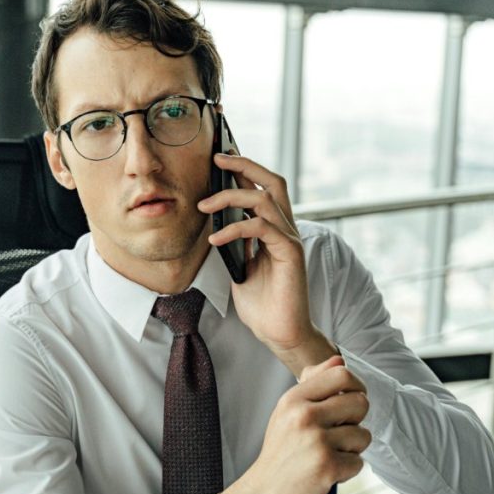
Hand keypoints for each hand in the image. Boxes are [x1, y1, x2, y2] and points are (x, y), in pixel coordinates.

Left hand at [198, 153, 336, 375]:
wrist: (281, 334)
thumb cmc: (263, 305)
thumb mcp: (240, 268)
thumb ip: (234, 246)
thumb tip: (215, 226)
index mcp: (276, 230)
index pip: (263, 189)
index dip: (244, 170)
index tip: (218, 161)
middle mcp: (286, 229)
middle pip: (273, 182)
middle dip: (245, 166)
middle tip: (217, 159)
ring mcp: (290, 240)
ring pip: (264, 200)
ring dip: (230, 198)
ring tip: (204, 206)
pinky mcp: (290, 254)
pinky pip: (260, 228)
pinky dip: (234, 229)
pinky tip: (215, 239)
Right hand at [218, 356, 370, 493]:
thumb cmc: (279, 455)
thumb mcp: (287, 413)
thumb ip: (313, 385)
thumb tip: (339, 360)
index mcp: (294, 400)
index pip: (341, 374)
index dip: (356, 387)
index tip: (350, 401)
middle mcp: (304, 416)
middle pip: (360, 402)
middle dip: (356, 421)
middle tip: (338, 434)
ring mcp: (316, 442)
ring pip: (363, 435)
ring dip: (352, 449)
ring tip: (328, 456)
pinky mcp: (327, 467)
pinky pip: (359, 462)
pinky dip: (347, 471)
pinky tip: (326, 473)